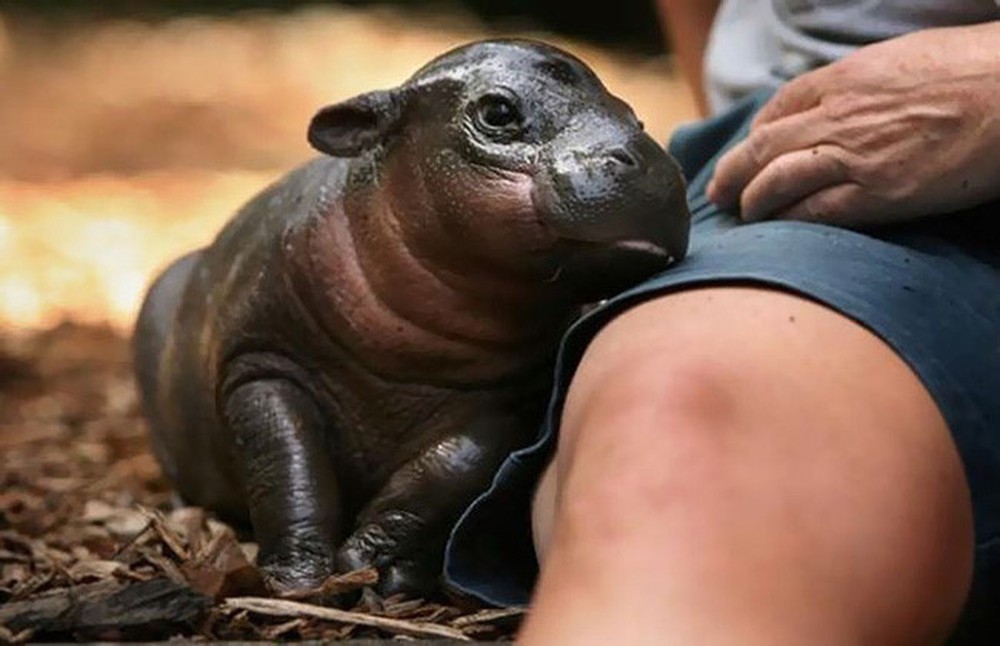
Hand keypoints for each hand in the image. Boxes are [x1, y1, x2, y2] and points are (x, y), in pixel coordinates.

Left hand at [707, 22, 999, 226]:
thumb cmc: (975, 68)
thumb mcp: (905, 58)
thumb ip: (865, 81)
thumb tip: (844, 98)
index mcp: (845, 78)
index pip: (779, 108)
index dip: (756, 135)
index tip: (749, 151)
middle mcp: (838, 116)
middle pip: (764, 147)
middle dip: (733, 171)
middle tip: (717, 192)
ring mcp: (855, 156)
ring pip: (777, 180)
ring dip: (750, 200)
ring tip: (739, 214)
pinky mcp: (878, 194)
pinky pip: (814, 212)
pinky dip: (788, 222)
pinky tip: (776, 231)